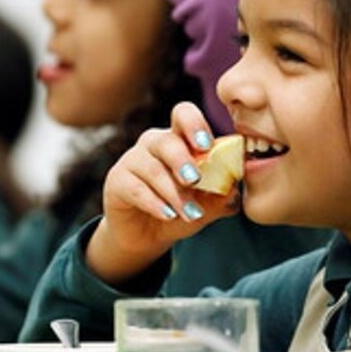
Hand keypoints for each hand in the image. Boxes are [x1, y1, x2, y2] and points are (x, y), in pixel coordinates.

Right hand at [87, 102, 239, 284]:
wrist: (149, 235)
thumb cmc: (181, 210)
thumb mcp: (206, 206)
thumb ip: (221, 197)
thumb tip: (233, 191)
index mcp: (179, 139)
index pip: (183, 115)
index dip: (194, 124)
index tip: (206, 145)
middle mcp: (154, 144)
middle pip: (166, 141)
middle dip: (182, 160)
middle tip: (195, 180)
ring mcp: (133, 161)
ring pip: (153, 169)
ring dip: (174, 193)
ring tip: (190, 214)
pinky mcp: (117, 182)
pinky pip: (135, 188)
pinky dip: (154, 203)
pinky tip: (168, 215)